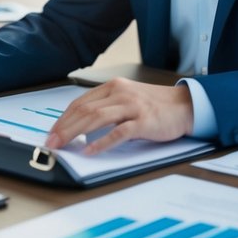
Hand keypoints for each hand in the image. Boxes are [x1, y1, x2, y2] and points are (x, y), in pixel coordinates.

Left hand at [44, 78, 193, 154]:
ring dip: (75, 133)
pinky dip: (102, 143)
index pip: (81, 102)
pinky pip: (118, 133)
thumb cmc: (155, 105)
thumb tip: (82, 127)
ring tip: (63, 145)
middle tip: (51, 142)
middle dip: (64, 128)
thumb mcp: (128, 99)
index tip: (52, 132)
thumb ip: (108, 108)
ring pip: (96, 119)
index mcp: (114, 86)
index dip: (63, 118)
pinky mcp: (143, 121)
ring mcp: (132, 106)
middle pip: (85, 110)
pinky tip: (90, 151)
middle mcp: (121, 93)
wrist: (185, 106)